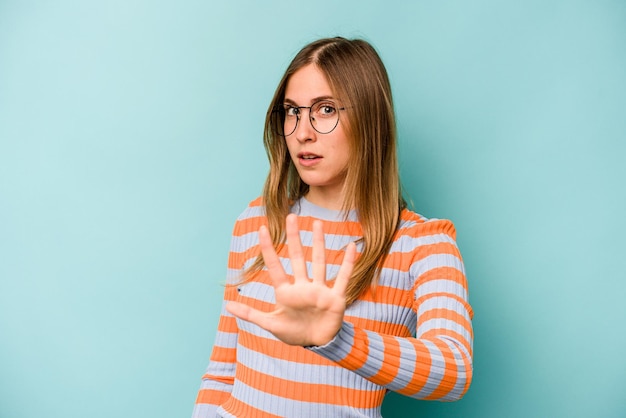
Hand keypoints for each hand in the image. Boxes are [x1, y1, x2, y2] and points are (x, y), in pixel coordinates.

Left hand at [226, 213, 356, 346]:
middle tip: (291, 217)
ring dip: (319, 243)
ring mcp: (320, 290)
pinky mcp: (335, 298)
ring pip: (319, 262)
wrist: (318, 344)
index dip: (268, 249)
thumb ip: (251, 314)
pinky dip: (348, 264)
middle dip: (294, 238)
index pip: (275, 266)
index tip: (262, 229)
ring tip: (317, 224)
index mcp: (286, 292)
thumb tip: (227, 305)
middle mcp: (303, 286)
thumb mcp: (271, 324)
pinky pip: (343, 278)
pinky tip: (353, 247)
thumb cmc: (294, 332)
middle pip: (297, 257)